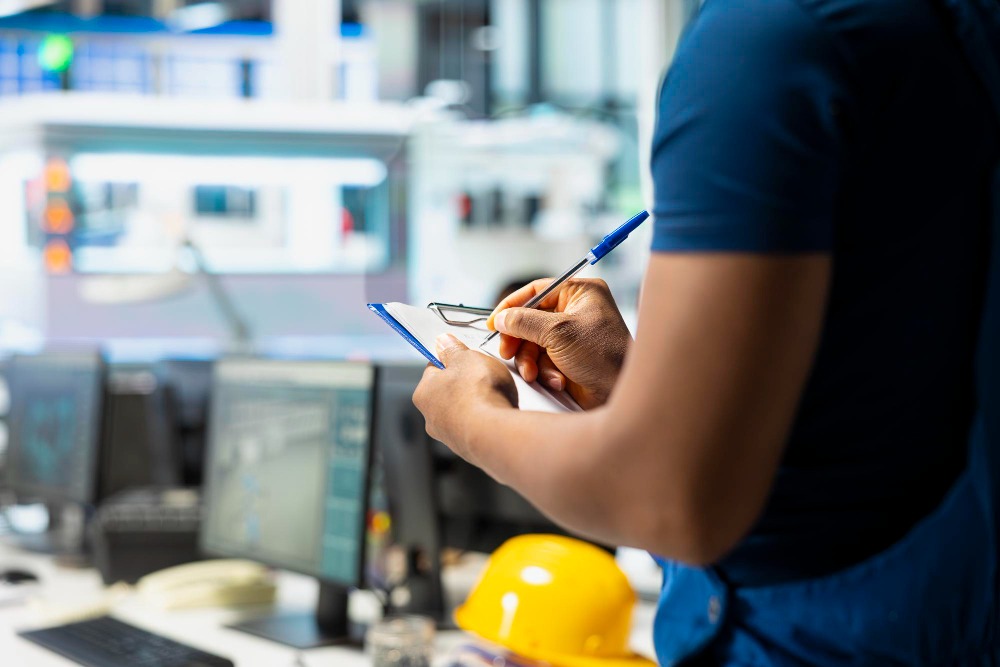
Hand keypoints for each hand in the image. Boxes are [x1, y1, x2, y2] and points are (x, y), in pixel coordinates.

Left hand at [412, 334, 517, 455]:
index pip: (433, 371)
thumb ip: (453, 350)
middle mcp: (431, 418)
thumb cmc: (477, 393)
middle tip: (483, 375)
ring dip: (478, 404)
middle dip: (465, 384)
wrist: (495, 434)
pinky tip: (499, 414)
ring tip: (496, 396)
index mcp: (423, 393)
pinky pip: (479, 429)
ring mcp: (451, 437)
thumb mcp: (466, 358)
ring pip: (464, 412)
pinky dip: (488, 421)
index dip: (450, 360)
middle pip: (449, 393)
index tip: (462, 356)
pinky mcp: (470, 450)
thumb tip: (443, 342)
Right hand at [487, 278, 631, 409]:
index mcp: (580, 293)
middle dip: (520, 340)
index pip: (536, 291)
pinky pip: (542, 360)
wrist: (621, 394)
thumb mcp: (559, 332)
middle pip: (530, 319)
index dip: (512, 305)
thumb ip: (525, 322)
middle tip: (508, 352)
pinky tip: (556, 380)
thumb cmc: (603, 356)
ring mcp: (571, 336)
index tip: (494, 322)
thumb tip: (501, 318)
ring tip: (534, 373)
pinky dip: (544, 371)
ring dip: (531, 360)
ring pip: (532, 343)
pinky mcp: (568, 358)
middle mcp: (576, 311)